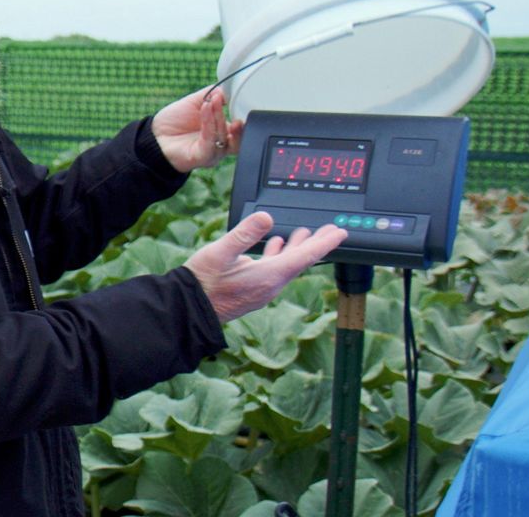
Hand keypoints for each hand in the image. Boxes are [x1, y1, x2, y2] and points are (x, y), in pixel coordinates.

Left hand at [152, 86, 243, 172]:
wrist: (155, 135)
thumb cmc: (174, 121)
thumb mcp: (196, 102)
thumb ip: (213, 94)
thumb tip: (228, 89)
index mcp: (221, 132)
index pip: (239, 128)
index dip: (241, 115)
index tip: (238, 99)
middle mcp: (219, 145)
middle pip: (236, 136)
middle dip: (234, 119)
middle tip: (226, 101)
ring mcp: (212, 152)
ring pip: (223, 137)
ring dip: (218, 116)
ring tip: (212, 100)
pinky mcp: (202, 157)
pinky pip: (210, 141)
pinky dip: (209, 124)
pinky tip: (205, 109)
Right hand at [185, 212, 347, 322]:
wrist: (188, 310)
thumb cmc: (202, 282)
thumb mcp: (221, 253)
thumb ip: (244, 234)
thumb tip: (265, 218)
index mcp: (268, 276)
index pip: (305, 257)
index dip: (324, 243)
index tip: (341, 232)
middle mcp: (270, 285)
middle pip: (301, 261)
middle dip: (317, 244)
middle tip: (332, 230)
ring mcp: (262, 289)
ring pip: (287, 266)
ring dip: (298, 249)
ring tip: (306, 233)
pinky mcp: (252, 290)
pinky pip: (274, 271)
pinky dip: (280, 255)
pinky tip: (275, 246)